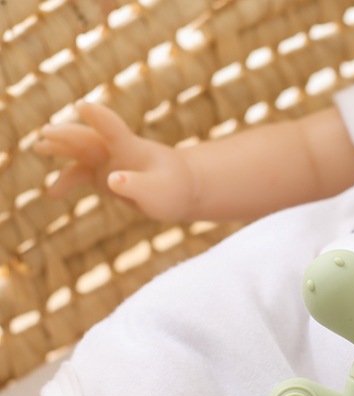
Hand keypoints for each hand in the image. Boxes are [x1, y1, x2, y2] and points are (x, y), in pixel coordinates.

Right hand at [33, 102, 196, 220]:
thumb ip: (136, 185)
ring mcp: (107, 162)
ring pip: (78, 151)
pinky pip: (78, 175)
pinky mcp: (103, 176)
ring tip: (38, 147)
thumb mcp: (158, 192)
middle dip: (67, 135)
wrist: (179, 190)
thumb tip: (112, 181)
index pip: (113, 128)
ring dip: (59, 148)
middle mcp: (115, 151)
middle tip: (47, 133)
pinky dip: (65, 181)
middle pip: (87, 138)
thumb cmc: (173, 189)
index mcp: (132, 149)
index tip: (83, 106)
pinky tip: (52, 194)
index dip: (98, 117)